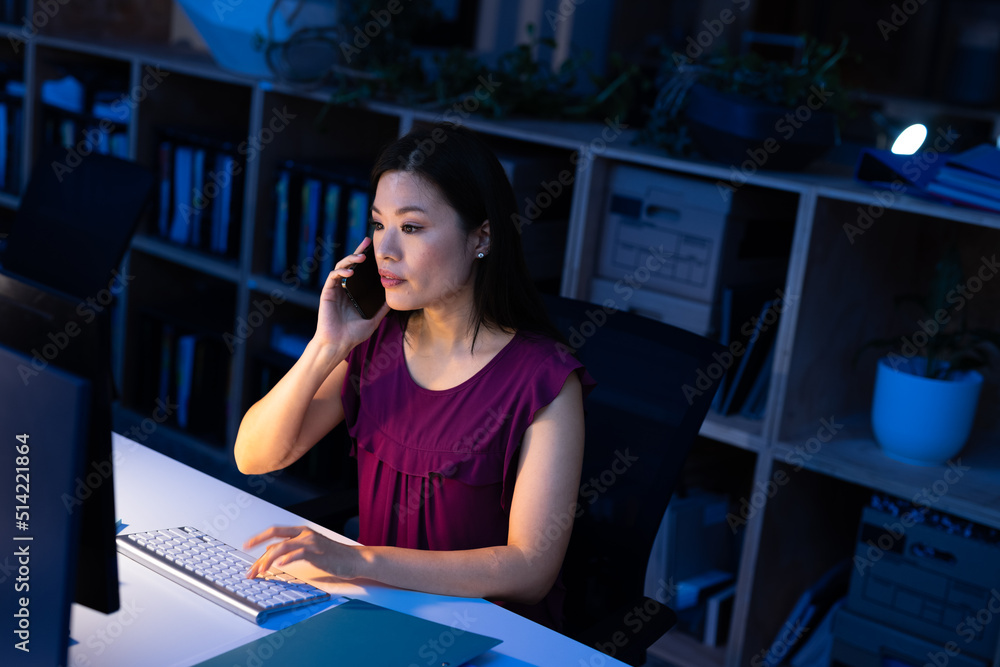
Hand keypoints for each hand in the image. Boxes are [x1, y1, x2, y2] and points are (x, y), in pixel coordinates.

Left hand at [243, 525, 359, 579]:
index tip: (246, 545)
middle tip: (250, 568)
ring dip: (269, 560)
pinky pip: (299, 553)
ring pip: (283, 546)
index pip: (274, 532)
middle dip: (259, 552)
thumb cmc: (332, 556)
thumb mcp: (308, 549)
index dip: (259, 538)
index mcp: (301, 531)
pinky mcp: (318, 552)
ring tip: (261, 571)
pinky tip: (279, 565)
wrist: (354, 560)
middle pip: (275, 537)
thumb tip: (270, 549)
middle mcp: (304, 533)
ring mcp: (311, 542)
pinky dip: (287, 559)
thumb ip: (290, 547)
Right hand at [314, 237, 390, 350]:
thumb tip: (396, 298)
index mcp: (354, 292)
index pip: (360, 271)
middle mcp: (344, 288)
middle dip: (358, 252)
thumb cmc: (354, 334)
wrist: (338, 344)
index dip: (366, 259)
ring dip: (350, 259)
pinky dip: (341, 271)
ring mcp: (335, 289)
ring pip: (341, 266)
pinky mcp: (327, 292)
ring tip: (361, 257)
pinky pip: (333, 277)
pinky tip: (350, 272)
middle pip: (351, 264)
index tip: (374, 248)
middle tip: (366, 242)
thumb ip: (383, 308)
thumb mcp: (374, 319)